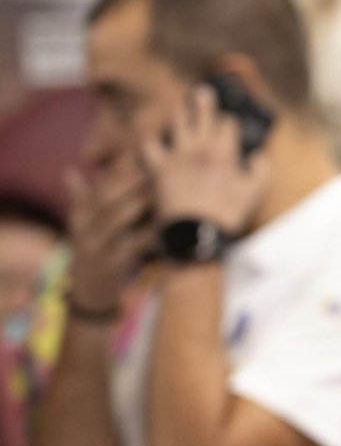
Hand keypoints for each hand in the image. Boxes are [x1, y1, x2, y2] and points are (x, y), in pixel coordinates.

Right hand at [65, 159, 154, 314]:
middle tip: (159, 169)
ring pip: (116, 220)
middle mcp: (83, 228)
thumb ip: (82, 197)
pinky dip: (149, 233)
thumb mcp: (85, 222)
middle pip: (106, 199)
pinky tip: (166, 224)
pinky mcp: (111, 264)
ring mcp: (95, 247)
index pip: (99, 186)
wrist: (89, 288)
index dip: (121, 172)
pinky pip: (131, 245)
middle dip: (132, 184)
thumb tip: (68, 171)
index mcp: (80, 213)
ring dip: (140, 204)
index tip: (145, 157)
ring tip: (162, 190)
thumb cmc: (95, 247)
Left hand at [140, 85, 270, 233]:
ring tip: (180, 108)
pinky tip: (154, 139)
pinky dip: (151, 140)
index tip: (229, 125)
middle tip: (202, 91)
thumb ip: (262, 171)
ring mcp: (177, 157)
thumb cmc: (226, 215)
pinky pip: (149, 145)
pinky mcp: (158, 168)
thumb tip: (259, 155)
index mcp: (224, 153)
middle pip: (202, 114)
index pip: (227, 124)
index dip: (229, 123)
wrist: (195, 235)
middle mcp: (199, 149)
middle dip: (204, 101)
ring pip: (176, 123)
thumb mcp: (254, 194)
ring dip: (179, 113)